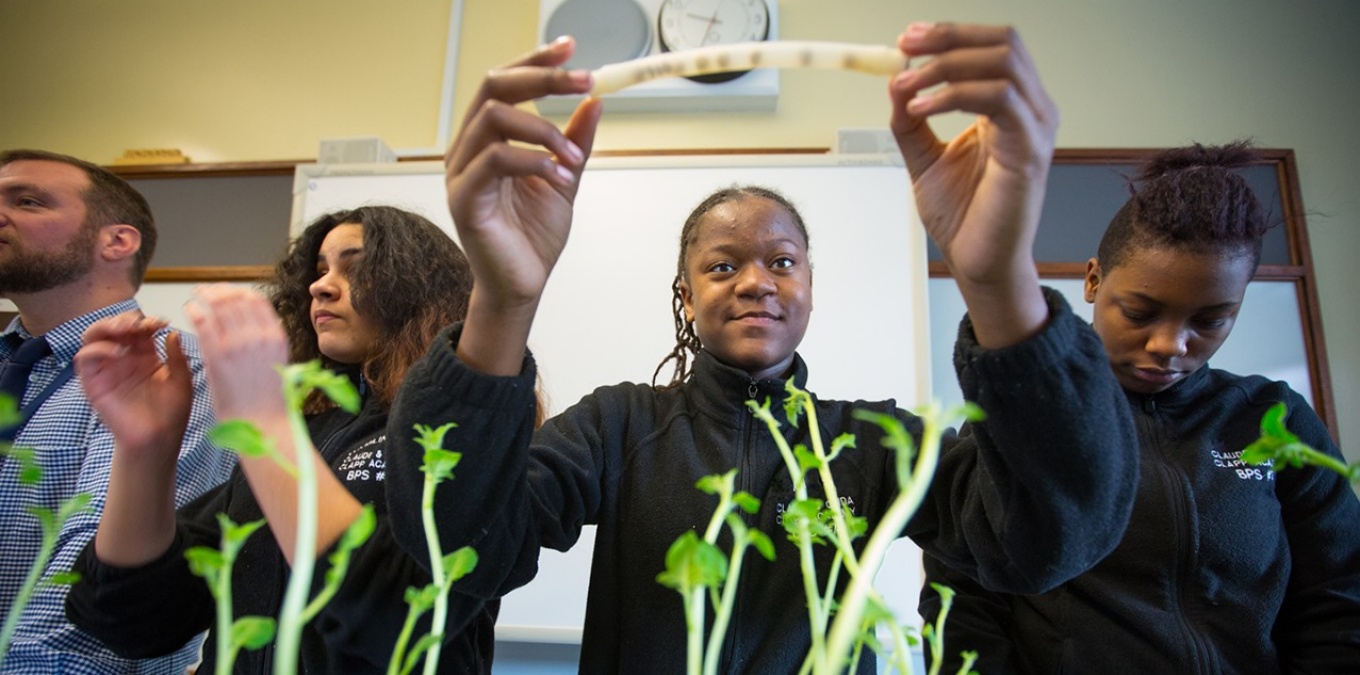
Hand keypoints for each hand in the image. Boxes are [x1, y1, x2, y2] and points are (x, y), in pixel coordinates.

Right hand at [75, 312, 190, 463]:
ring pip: (93, 337)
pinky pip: (85, 358)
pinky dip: (97, 349)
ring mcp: (107, 370)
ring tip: (125, 329)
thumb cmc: (171, 414)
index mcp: (145, 356)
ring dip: (106, 327)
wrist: (159, 440)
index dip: (147, 321)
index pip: (139, 329)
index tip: (161, 323)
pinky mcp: (94, 383)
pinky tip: (118, 352)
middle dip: (124, 319)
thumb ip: (177, 357)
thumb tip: (172, 333)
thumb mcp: (181, 381)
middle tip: (139, 324)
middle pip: (113, 328)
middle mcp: (124, 360)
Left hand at [183, 284, 288, 425]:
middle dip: (218, 290)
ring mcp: (239, 343)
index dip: (238, 291)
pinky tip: (188, 309)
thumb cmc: (267, 400)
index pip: (257, 301)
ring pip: (219, 305)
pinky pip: (203, 321)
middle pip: (237, 298)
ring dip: (204, 296)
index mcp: (276, 336)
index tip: (227, 291)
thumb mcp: (276, 362)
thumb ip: (264, 341)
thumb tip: (250, 325)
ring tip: (194, 295)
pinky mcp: (218, 355)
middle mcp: (259, 335)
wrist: (262, 423)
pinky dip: (194, 310)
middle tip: (205, 290)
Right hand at [446, 36, 603, 373]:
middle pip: (494, 87)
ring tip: (573, 158)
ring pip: (494, 118)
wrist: (523, 286)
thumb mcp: (564, 179)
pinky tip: (559, 178)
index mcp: (487, 139)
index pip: (504, 82)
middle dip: (542, 79)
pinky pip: (495, 160)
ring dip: (544, 130)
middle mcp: (467, 148)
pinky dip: (534, 161)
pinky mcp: (464, 199)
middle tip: (584, 82)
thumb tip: (595, 102)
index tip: (571, 48)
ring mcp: (461, 172)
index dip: (536, 61)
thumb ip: (574, 142)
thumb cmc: (533, 238)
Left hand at [889, 23, 1055, 344]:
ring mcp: (1035, 128)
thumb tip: (896, 82)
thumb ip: (911, 121)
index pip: (991, 46)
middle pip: (1003, 42)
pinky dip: (954, 95)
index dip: (949, 34)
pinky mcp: (1030, 151)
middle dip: (948, 37)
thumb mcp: (924, 158)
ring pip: (1002, 63)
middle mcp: (1031, 110)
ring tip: (907, 84)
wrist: (978, 264)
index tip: (906, 40)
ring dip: (946, 65)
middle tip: (905, 47)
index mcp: (1012, 106)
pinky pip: (998, 100)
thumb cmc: (965, 218)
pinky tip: (921, 107)